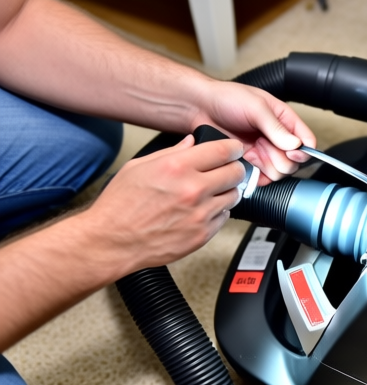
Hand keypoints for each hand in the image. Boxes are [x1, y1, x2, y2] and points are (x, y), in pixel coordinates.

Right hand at [80, 134, 245, 271]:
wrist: (112, 242)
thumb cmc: (120, 205)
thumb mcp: (138, 167)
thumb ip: (170, 152)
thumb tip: (191, 142)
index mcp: (177, 167)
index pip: (223, 150)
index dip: (233, 148)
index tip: (234, 149)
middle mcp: (193, 189)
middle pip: (236, 172)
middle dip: (234, 168)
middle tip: (227, 170)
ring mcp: (200, 214)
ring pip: (234, 196)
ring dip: (226, 191)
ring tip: (210, 192)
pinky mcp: (202, 234)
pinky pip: (224, 217)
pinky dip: (217, 212)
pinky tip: (201, 210)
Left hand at [191, 81, 315, 184]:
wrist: (200, 107)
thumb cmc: (227, 98)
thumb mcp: (255, 107)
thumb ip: (276, 127)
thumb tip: (295, 145)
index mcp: (284, 120)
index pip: (307, 141)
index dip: (303, 151)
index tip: (292, 153)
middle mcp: (277, 137)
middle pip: (295, 162)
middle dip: (282, 160)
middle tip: (265, 150)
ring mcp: (264, 151)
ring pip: (280, 172)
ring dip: (269, 168)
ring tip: (253, 155)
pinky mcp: (251, 162)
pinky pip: (262, 177)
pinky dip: (258, 177)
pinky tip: (248, 166)